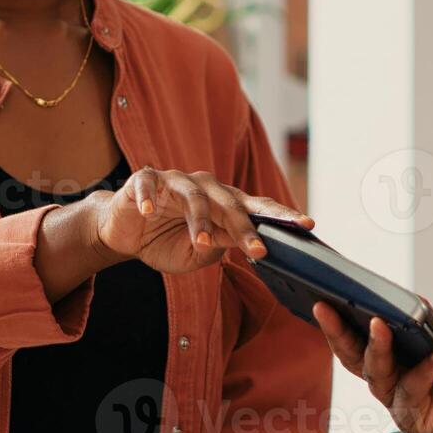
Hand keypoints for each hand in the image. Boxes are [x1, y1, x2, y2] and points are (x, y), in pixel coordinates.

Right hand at [91, 168, 311, 274]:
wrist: (125, 235)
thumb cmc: (167, 242)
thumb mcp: (199, 252)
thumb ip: (223, 245)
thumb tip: (251, 246)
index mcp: (225, 204)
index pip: (258, 208)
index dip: (282, 216)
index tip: (307, 225)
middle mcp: (206, 188)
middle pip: (231, 203)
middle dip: (245, 228)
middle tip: (258, 250)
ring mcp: (176, 181)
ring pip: (194, 196)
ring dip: (200, 221)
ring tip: (201, 243)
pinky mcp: (145, 179)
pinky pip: (149, 184)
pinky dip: (149, 197)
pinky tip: (148, 211)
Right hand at [312, 305, 432, 432]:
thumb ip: (422, 321)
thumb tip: (399, 301)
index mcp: (398, 360)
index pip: (361, 340)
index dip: (340, 322)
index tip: (324, 298)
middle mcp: (394, 383)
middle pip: (356, 359)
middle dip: (338, 333)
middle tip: (326, 307)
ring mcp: (402, 404)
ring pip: (377, 375)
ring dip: (377, 348)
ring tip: (379, 324)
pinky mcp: (416, 422)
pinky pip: (410, 393)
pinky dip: (424, 373)